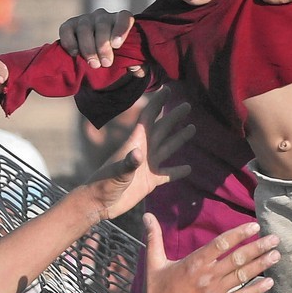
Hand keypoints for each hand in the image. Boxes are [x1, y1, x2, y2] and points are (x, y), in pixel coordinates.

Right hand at [58, 8, 138, 72]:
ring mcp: (86, 19)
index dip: (121, 29)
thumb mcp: (129, 59)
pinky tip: (75, 54)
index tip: (117, 45)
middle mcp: (103, 16)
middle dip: (103, 46)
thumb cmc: (117, 56)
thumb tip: (136, 68)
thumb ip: (137, 64)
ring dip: (88, 48)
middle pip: (102, 25)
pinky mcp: (70, 25)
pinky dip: (70, 42)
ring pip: (85, 28)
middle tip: (106, 63)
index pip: (124, 17)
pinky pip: (67, 29)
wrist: (97, 56)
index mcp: (121, 20)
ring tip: (94, 64)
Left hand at [83, 88, 194, 218]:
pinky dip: (177, 171)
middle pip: (161, 129)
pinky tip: (189, 168)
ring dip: (179, 139)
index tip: (167, 89)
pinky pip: (167, 174)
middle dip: (173, 117)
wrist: (99, 204)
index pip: (148, 118)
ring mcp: (147, 165)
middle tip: (187, 105)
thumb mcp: (116, 173)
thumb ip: (128, 163)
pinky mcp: (150, 181)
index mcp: (135, 143)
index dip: (157, 103)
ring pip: (167, 148)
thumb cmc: (103, 185)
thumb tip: (139, 154)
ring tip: (192, 128)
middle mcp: (143, 150)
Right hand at [141, 215, 278, 292]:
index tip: (254, 226)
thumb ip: (154, 237)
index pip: (221, 243)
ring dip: (261, 265)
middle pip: (237, 258)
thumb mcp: (153, 262)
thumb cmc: (156, 291)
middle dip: (258, 247)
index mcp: (193, 262)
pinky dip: (256, 289)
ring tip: (276, 255)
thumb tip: (147, 215)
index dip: (239, 233)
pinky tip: (269, 282)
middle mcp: (207, 276)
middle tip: (275, 238)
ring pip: (242, 276)